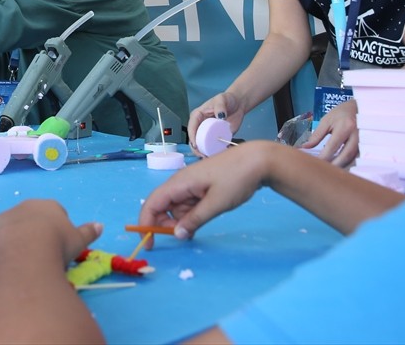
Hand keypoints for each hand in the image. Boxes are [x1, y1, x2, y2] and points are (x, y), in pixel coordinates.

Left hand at [0, 199, 101, 264]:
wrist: (26, 249)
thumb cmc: (58, 244)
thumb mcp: (78, 240)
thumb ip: (88, 232)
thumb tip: (100, 225)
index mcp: (50, 206)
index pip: (55, 213)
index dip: (57, 230)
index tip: (58, 246)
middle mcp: (28, 205)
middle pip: (33, 218)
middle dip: (36, 232)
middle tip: (41, 253)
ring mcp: (7, 214)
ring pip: (13, 226)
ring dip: (17, 237)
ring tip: (23, 258)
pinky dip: (0, 245)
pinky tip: (6, 259)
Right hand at [137, 141, 276, 240]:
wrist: (258, 161)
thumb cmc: (236, 178)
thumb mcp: (216, 203)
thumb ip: (195, 220)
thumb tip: (177, 235)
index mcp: (180, 183)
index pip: (152, 203)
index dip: (145, 223)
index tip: (149, 244)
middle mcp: (181, 182)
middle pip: (163, 207)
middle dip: (167, 224)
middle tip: (185, 236)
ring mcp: (191, 184)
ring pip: (177, 207)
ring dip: (183, 220)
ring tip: (202, 224)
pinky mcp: (201, 186)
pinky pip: (189, 204)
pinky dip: (192, 215)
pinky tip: (202, 220)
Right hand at [186, 90, 241, 155]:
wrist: (238, 105)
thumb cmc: (227, 99)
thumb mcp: (222, 99)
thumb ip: (220, 106)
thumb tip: (220, 116)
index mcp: (198, 116)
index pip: (191, 127)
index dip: (192, 137)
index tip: (195, 145)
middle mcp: (200, 126)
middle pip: (194, 139)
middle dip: (196, 149)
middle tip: (202, 155)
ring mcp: (208, 133)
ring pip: (202, 145)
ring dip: (204, 153)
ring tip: (209, 158)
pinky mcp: (216, 138)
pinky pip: (213, 147)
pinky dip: (214, 153)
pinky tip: (218, 156)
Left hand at [298, 98, 359, 166]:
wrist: (359, 107)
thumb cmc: (340, 113)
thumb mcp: (326, 120)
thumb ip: (316, 135)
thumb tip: (305, 147)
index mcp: (345, 126)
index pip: (333, 146)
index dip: (324, 157)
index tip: (315, 164)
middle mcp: (357, 134)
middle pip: (346, 155)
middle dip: (334, 165)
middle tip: (324, 172)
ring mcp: (364, 140)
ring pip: (353, 158)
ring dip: (342, 166)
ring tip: (331, 172)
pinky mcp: (368, 145)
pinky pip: (358, 157)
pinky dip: (349, 163)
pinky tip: (341, 167)